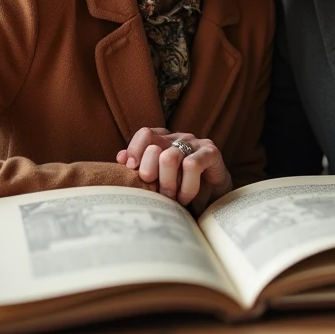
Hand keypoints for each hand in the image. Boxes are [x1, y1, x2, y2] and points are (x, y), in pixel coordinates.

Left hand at [117, 127, 232, 213]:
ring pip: (170, 157)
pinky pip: (192, 165)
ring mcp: (196, 143)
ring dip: (169, 184)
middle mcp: (179, 137)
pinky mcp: (211, 152)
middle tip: (157, 194)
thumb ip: (140, 167)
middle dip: (152, 176)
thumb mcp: (158, 179)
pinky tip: (186, 198)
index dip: (135, 151)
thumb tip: (120, 158)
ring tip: (173, 199)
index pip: (145, 134)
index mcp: (164, 139)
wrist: (214, 197)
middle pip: (154, 149)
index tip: (131, 170)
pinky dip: (186, 186)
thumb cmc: (181, 188)